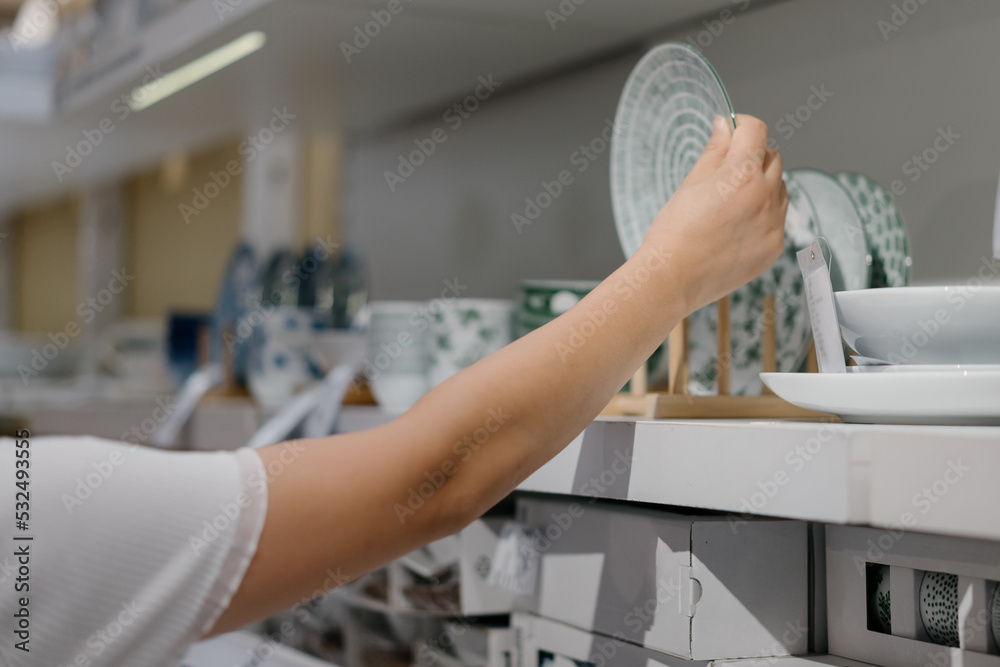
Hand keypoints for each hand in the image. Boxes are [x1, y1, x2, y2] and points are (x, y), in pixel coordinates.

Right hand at [641, 113, 787, 314]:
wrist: (672, 279)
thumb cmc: (673, 234)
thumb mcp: (690, 184)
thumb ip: (714, 151)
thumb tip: (724, 126)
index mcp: (741, 176)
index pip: (756, 131)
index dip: (742, 125)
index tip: (733, 130)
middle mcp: (765, 197)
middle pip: (772, 158)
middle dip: (753, 156)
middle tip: (727, 169)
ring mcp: (774, 224)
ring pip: (779, 188)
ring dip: (763, 185)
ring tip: (732, 202)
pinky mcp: (775, 247)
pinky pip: (778, 218)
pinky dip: (764, 214)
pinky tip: (737, 225)